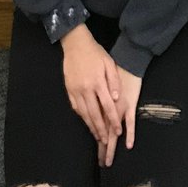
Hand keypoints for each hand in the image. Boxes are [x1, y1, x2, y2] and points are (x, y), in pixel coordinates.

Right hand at [60, 25, 120, 145]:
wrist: (76, 44)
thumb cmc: (95, 53)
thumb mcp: (109, 63)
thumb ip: (114, 82)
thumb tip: (117, 99)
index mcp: (98, 82)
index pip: (107, 106)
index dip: (113, 120)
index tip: (118, 131)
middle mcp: (86, 89)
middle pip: (94, 114)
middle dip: (101, 130)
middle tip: (106, 142)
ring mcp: (75, 90)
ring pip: (84, 113)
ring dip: (91, 126)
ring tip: (97, 136)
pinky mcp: (69, 90)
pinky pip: (75, 108)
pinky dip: (82, 117)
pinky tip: (86, 122)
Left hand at [98, 67, 141, 167]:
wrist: (126, 61)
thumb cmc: (111, 72)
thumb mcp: (98, 85)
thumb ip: (93, 99)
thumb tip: (87, 113)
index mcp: (98, 104)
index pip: (96, 127)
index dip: (96, 141)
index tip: (97, 154)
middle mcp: (107, 109)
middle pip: (103, 132)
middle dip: (102, 149)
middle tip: (102, 163)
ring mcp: (119, 108)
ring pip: (113, 131)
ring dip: (111, 147)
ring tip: (108, 161)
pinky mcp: (130, 104)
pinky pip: (130, 122)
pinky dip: (129, 133)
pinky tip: (128, 145)